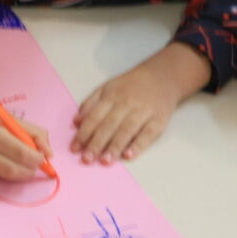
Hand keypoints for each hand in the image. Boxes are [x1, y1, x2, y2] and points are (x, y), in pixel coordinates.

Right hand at [0, 81, 52, 180]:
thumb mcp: (11, 119)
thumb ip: (35, 134)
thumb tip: (49, 154)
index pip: (21, 154)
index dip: (37, 159)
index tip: (43, 157)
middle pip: (14, 171)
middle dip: (30, 170)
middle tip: (36, 165)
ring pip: (6, 177)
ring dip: (20, 172)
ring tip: (22, 162)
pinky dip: (5, 171)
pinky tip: (2, 160)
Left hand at [72, 42, 210, 164]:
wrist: (162, 76)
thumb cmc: (130, 86)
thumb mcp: (107, 87)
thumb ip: (90, 104)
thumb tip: (76, 122)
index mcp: (111, 96)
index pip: (94, 117)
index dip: (83, 133)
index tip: (74, 148)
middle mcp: (126, 104)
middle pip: (109, 125)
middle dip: (96, 143)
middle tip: (86, 159)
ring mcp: (143, 112)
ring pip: (127, 130)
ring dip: (115, 146)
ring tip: (105, 161)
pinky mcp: (159, 120)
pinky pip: (148, 134)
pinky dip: (138, 145)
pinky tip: (129, 155)